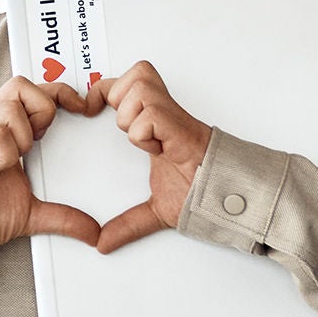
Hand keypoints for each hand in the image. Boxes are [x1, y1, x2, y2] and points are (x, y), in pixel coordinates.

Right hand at [0, 75, 106, 248]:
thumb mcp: (32, 216)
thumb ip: (63, 218)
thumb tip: (95, 232)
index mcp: (9, 133)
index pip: (35, 92)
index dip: (61, 93)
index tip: (83, 109)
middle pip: (20, 85)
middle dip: (41, 107)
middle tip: (40, 138)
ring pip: (8, 108)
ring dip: (21, 134)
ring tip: (14, 160)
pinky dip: (2, 151)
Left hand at [95, 61, 213, 254]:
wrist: (227, 199)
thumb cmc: (201, 192)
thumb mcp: (155, 210)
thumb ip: (127, 223)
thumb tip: (103, 243)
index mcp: (157, 124)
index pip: (127, 83)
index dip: (105, 89)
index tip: (90, 109)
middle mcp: (166, 114)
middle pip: (138, 72)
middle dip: (120, 97)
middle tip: (127, 128)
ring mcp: (175, 120)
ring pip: (141, 87)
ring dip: (132, 117)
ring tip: (145, 142)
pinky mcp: (182, 129)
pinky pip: (152, 114)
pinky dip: (144, 132)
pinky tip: (156, 149)